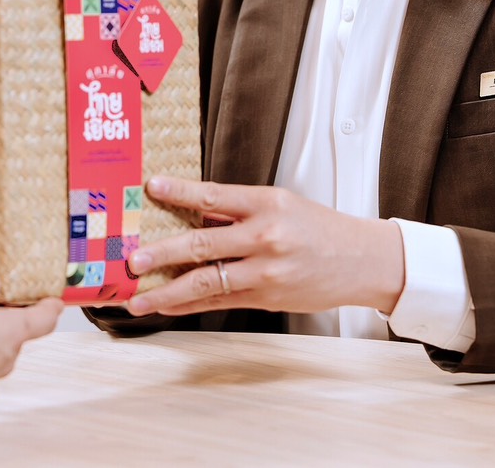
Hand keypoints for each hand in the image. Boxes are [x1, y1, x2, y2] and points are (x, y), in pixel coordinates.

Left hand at [124, 176, 404, 318]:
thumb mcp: (281, 205)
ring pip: (206, 281)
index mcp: (267, 204)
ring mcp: (266, 271)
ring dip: (167, 292)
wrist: (362, 261)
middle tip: (133, 259)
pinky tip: (168, 306)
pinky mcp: (267, 297)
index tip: (151, 187)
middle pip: (203, 243)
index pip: (214, 195)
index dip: (180, 192)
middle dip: (162, 253)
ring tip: (138, 298)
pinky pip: (220, 301)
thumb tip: (191, 210)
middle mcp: (265, 237)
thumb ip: (237, 209)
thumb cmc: (319, 228)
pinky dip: (190, 305)